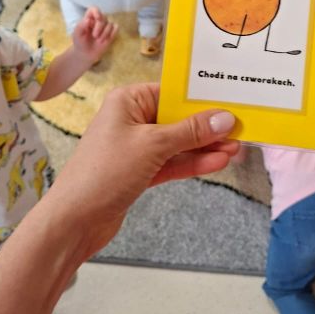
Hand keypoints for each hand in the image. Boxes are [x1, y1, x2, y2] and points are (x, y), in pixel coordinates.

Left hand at [49, 83, 238, 259]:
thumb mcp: (153, 145)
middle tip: (241, 130)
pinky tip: (217, 162)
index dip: (202, 99)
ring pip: (178, 142)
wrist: (74, 221)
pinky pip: (172, 162)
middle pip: (178, 118)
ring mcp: (136, 146)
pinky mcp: (139, 171)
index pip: (172, 92)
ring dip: (205, 146)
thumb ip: (190, 132)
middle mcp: (132, 118)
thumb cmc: (106, 172)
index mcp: (128, 100)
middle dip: (208, 126)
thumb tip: (224, 119)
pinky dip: (193, 163)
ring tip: (236, 149)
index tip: (232, 103)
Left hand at [72, 6, 117, 64]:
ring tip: (99, 41)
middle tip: (94, 36)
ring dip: (105, 33)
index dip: (97, 12)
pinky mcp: (111, 33)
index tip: (97, 18)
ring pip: (110, 23)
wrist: (86, 54)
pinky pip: (116, 28)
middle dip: (100, 27)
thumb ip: (80, 26)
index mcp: (89, 19)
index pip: (94, 9)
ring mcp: (105, 27)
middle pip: (104, 16)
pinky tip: (107, 39)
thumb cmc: (80, 43)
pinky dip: (112, 33)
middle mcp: (98, 21)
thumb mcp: (77, 35)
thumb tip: (88, 19)